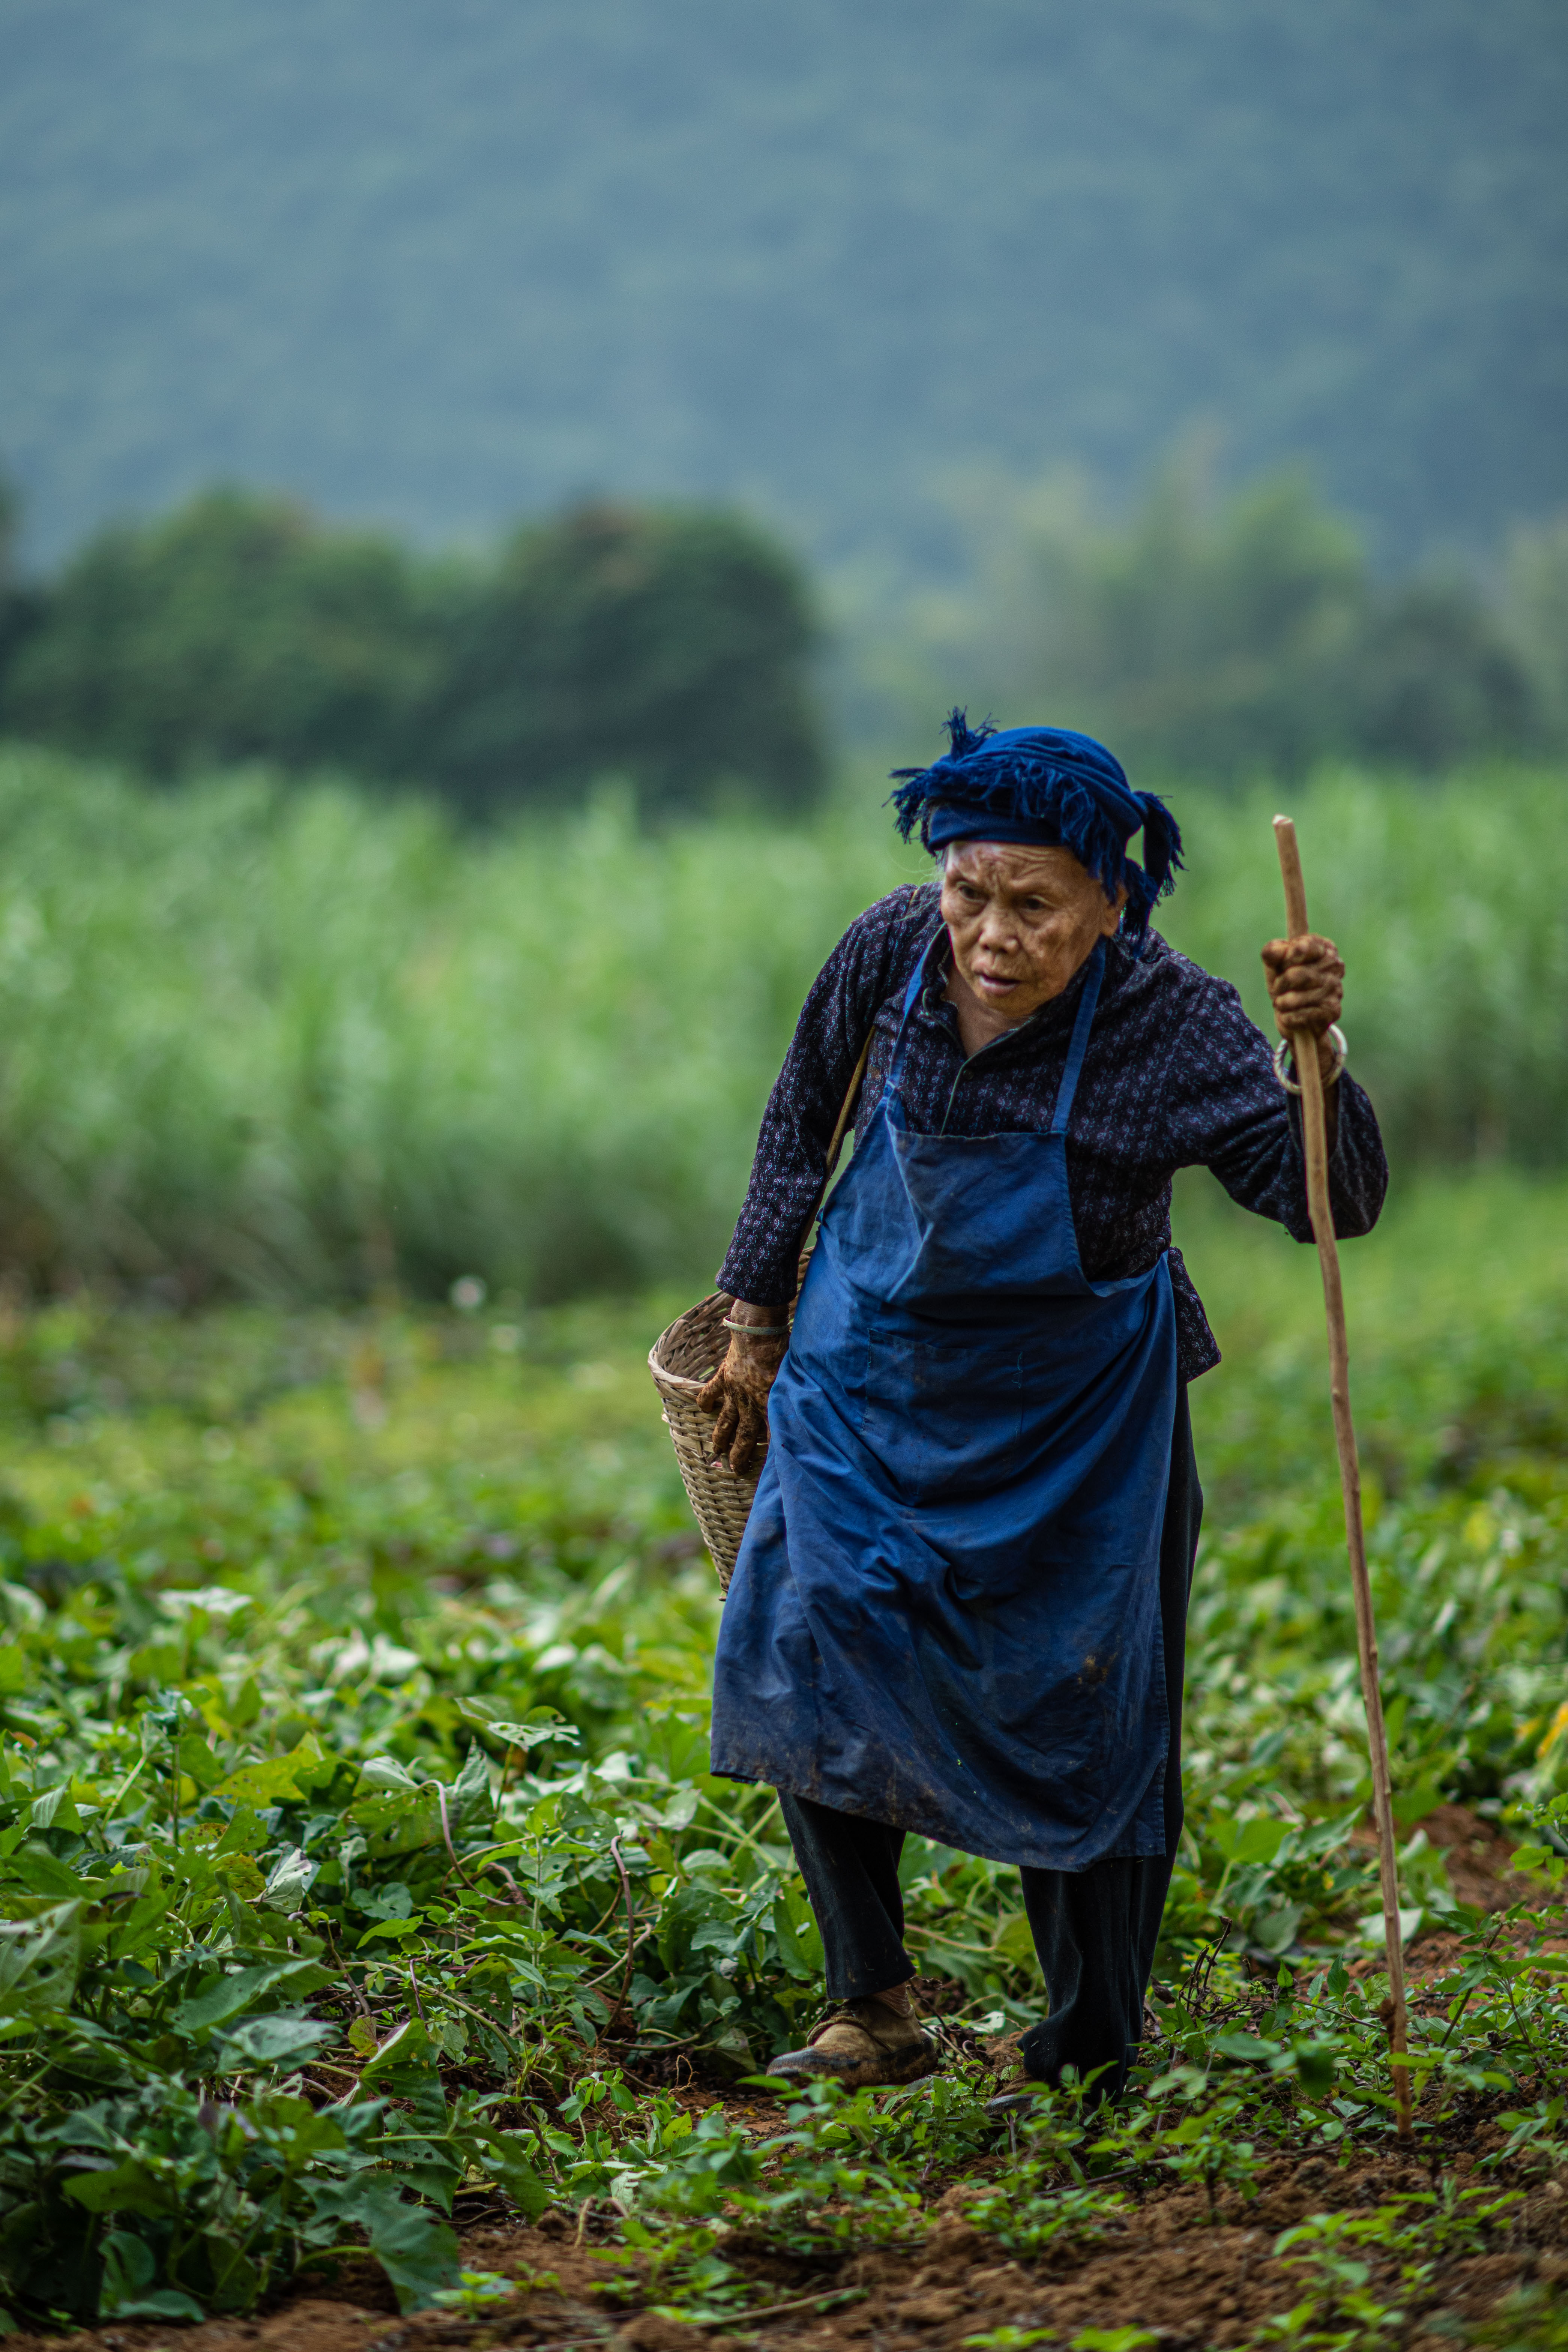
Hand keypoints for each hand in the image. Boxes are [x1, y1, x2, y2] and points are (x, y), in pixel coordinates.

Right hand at [695, 1299, 788, 1473]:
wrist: (758, 1331)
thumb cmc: (783, 1350)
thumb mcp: (796, 1376)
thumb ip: (798, 1393)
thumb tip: (811, 1405)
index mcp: (770, 1404)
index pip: (773, 1435)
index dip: (772, 1454)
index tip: (772, 1469)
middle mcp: (750, 1403)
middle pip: (743, 1436)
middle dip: (739, 1455)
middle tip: (735, 1469)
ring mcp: (734, 1392)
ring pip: (725, 1421)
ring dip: (720, 1437)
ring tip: (716, 1450)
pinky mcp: (723, 1378)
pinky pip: (710, 1394)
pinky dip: (706, 1402)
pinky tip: (705, 1410)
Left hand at [1261, 933, 1343, 1077]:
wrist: (1296, 1019)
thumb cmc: (1284, 986)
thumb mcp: (1274, 968)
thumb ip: (1273, 953)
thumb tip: (1274, 950)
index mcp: (1324, 949)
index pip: (1311, 944)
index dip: (1294, 952)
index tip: (1284, 960)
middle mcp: (1336, 967)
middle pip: (1301, 972)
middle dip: (1282, 982)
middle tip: (1277, 989)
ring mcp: (1336, 990)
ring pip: (1302, 994)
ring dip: (1285, 1001)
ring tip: (1282, 1004)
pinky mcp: (1333, 1012)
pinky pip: (1307, 1014)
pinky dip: (1291, 1017)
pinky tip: (1288, 1017)